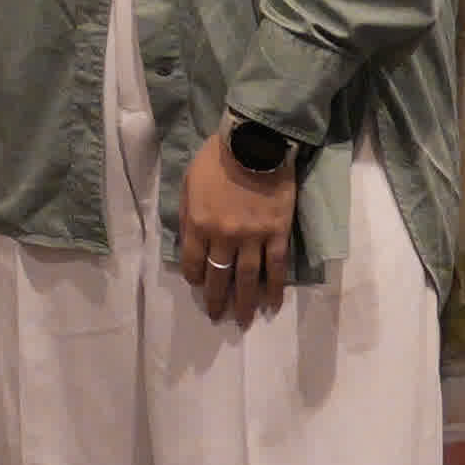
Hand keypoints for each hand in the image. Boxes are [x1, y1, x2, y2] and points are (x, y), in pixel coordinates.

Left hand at [174, 129, 303, 326]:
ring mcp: (252, 237)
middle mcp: (223, 237)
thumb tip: (189, 239)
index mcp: (198, 224)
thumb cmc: (217, 159)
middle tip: (217, 316)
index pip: (193, 262)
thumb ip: (188, 213)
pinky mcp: (277, 234)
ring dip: (244, 302)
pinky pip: (275, 268)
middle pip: (218, 276)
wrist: (254, 143)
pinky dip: (273, 288)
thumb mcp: (189, 183)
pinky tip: (271, 304)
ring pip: (246, 278)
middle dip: (216, 299)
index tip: (199, 285)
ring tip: (242, 320)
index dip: (195, 278)